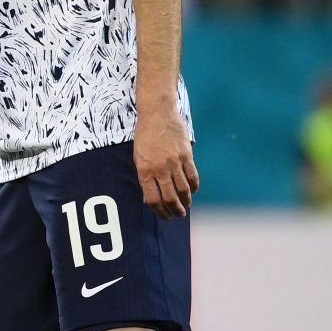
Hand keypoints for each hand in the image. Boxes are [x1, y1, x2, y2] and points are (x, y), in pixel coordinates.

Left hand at [134, 100, 198, 218]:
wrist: (158, 114)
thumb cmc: (145, 135)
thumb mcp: (138, 157)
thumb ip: (144, 177)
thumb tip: (148, 198)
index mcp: (144, 171)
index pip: (153, 199)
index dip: (160, 211)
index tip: (165, 216)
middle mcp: (160, 169)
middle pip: (170, 197)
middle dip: (175, 211)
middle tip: (178, 215)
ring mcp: (174, 162)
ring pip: (183, 190)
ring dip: (186, 201)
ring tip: (186, 206)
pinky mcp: (186, 155)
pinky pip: (192, 176)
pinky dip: (193, 186)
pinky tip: (192, 191)